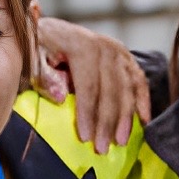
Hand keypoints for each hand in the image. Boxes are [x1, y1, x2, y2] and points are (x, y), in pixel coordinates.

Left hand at [33, 15, 149, 152]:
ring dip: (126, 117)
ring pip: (127, 88)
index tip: (85, 138)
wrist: (53, 30)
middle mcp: (104, 47)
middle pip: (110, 90)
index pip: (88, 85)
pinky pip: (139, 81)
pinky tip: (143, 120)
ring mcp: (118, 51)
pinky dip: (143, 101)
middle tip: (102, 148)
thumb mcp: (34, 57)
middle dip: (107, 122)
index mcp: (81, 45)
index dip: (88, 113)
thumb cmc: (41, 47)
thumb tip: (61, 97)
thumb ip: (44, 76)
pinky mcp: (126, 57)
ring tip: (120, 141)